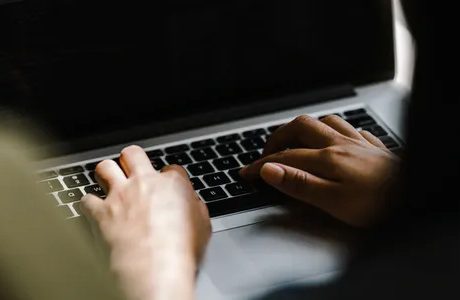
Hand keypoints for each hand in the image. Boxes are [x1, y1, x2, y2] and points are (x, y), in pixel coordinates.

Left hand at [81, 145, 210, 299]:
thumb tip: (193, 205)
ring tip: (108, 181)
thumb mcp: (203, 226)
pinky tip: (93, 209)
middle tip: (132, 169)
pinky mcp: (101, 212)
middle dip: (132, 159)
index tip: (167, 186)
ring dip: (106, 173)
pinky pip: (86, 199)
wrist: (155, 267)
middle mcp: (144, 183)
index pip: (171, 168)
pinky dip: (88, 204)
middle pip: (133, 154)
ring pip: (106, 167)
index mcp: (173, 184)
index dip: (169, 177)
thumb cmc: (181, 250)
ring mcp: (120, 196)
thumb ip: (195, 208)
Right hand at [241, 115, 399, 226]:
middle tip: (265, 152)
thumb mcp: (333, 201)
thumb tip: (270, 170)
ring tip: (293, 140)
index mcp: (327, 159)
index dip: (262, 165)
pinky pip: (349, 127)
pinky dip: (333, 128)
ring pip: (324, 122)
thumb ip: (299, 183)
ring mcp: (358, 142)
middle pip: (301, 127)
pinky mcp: (373, 147)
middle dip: (278, 137)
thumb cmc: (379, 205)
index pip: (285, 157)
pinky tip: (334, 137)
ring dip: (304, 128)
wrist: (416, 198)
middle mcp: (340, 144)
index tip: (247, 173)